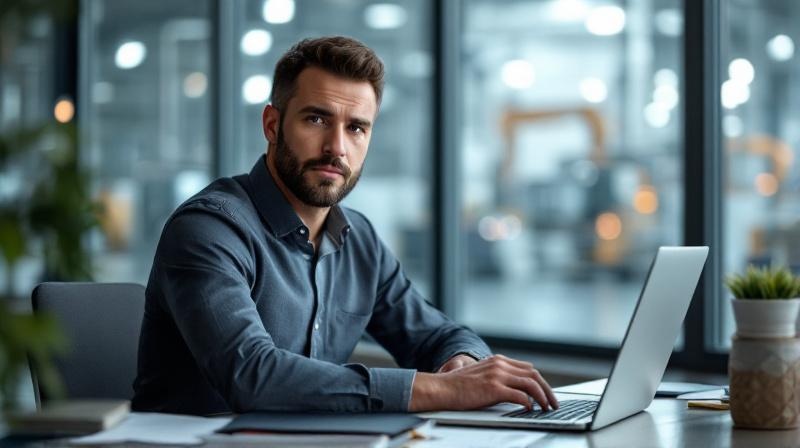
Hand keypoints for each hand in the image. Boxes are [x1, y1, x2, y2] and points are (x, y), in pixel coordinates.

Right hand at [409, 354, 557, 412]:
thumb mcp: (481, 374)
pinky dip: (528, 402)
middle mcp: (500, 364)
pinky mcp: (493, 388)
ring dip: (542, 397)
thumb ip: (497, 377)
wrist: (442, 388)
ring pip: (530, 383)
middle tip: (552, 402)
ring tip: (546, 408)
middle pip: (533, 374)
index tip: (546, 393)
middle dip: (547, 389)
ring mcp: (497, 375)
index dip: (540, 381)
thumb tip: (514, 389)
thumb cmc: (458, 386)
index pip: (528, 368)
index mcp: (498, 360)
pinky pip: (519, 395)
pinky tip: (530, 409)